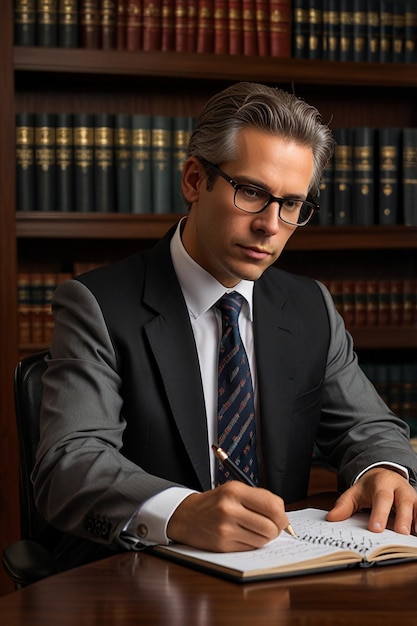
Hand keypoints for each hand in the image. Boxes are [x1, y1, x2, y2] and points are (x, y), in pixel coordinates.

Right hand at [166, 481, 289, 551]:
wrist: (186, 516)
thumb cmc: (215, 503)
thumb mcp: (234, 490)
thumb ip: (259, 499)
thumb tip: (283, 516)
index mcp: (235, 490)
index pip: (272, 505)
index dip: (283, 515)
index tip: (282, 519)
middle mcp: (230, 508)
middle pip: (271, 526)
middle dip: (276, 529)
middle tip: (273, 527)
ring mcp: (226, 528)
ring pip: (263, 540)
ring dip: (265, 538)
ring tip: (256, 530)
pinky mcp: (223, 545)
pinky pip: (251, 548)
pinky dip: (252, 544)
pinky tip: (244, 536)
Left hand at [326, 467, 416, 534]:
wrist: (386, 475)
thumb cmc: (370, 488)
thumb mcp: (355, 493)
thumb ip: (344, 505)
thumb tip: (331, 518)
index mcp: (383, 483)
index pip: (382, 498)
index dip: (380, 513)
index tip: (375, 528)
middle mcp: (400, 489)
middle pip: (404, 502)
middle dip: (402, 518)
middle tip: (399, 533)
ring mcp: (412, 497)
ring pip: (416, 508)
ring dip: (414, 522)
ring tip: (409, 539)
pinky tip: (415, 536)